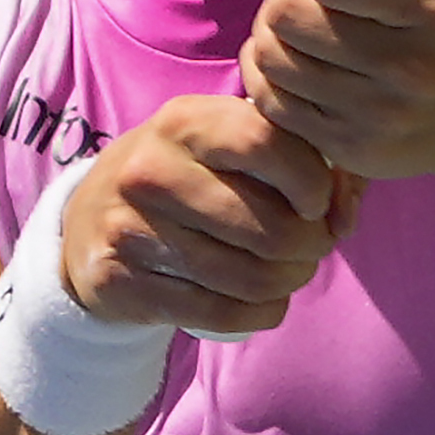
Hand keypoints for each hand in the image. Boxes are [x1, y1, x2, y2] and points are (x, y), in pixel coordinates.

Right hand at [58, 94, 359, 336]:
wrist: (89, 219)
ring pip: (250, 277)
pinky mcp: (119, 281)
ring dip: (289, 283)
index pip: (268, 143)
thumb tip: (345, 215)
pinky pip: (220, 313)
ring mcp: (131, 228)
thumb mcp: (229, 144)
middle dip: (311, 246)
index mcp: (186, 121)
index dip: (312, 181)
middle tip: (312, 246)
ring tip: (290, 272)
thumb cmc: (190, 174)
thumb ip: (301, 159)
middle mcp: (152, 169)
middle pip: (270, 226)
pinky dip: (260, 313)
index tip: (318, 201)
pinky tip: (265, 301)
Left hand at [241, 0, 434, 181]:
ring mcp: (380, 116)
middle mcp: (411, 67)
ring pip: (273, 57)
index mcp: (433, 5)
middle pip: (289, 14)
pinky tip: (297, 60)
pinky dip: (271, 73)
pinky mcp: (352, 150)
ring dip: (274, 31)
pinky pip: (272, 102)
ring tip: (305, 23)